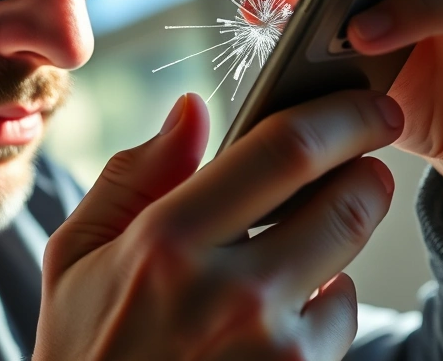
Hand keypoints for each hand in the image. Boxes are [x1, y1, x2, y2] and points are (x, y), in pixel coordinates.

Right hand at [36, 91, 401, 359]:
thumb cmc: (85, 348)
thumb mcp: (76, 254)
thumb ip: (134, 174)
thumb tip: (192, 109)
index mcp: (168, 241)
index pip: (285, 151)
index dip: (341, 116)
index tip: (366, 106)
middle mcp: (232, 294)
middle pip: (347, 203)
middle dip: (365, 173)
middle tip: (360, 166)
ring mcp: (274, 349)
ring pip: (351, 266)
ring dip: (337, 244)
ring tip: (293, 252)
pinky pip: (339, 324)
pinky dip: (323, 305)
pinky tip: (277, 313)